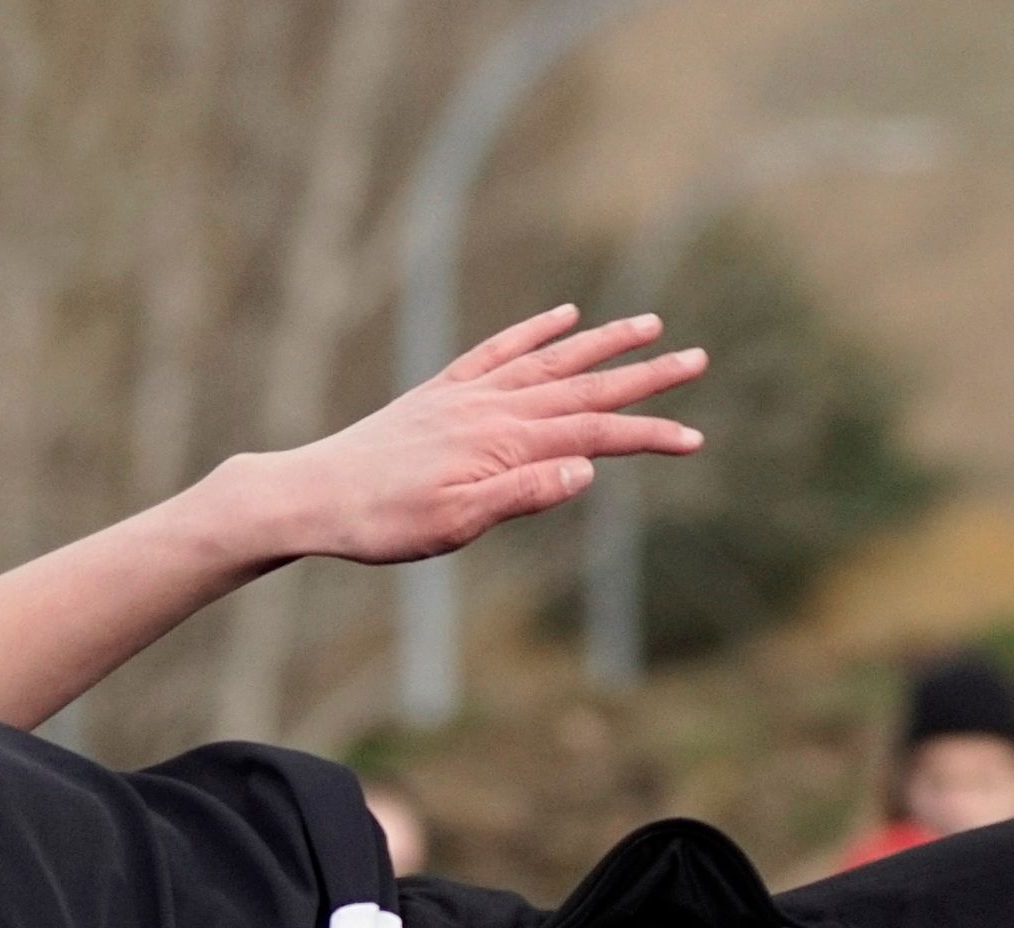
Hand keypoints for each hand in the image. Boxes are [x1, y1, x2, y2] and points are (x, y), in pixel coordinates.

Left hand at [246, 305, 705, 567]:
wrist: (316, 494)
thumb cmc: (384, 522)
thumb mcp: (456, 525)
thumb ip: (522, 495)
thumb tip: (585, 470)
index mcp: (505, 443)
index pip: (594, 436)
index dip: (647, 436)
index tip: (694, 439)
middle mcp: (494, 407)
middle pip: (585, 388)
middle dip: (644, 376)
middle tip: (697, 358)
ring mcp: (470, 393)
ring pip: (551, 360)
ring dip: (603, 342)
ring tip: (649, 324)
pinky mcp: (445, 390)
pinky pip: (500, 350)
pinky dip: (536, 331)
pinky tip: (564, 316)